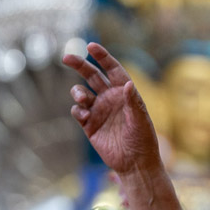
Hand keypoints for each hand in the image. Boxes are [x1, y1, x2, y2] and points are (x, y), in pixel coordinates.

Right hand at [63, 43, 159, 173]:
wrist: (135, 163)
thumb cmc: (143, 140)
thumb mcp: (140, 121)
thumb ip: (133, 102)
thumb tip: (127, 83)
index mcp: (124, 93)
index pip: (112, 69)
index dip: (102, 56)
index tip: (90, 46)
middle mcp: (110, 98)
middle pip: (91, 76)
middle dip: (80, 65)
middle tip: (66, 57)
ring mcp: (99, 111)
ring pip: (82, 93)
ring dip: (78, 92)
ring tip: (82, 98)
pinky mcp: (89, 125)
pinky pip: (78, 112)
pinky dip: (77, 110)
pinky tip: (84, 115)